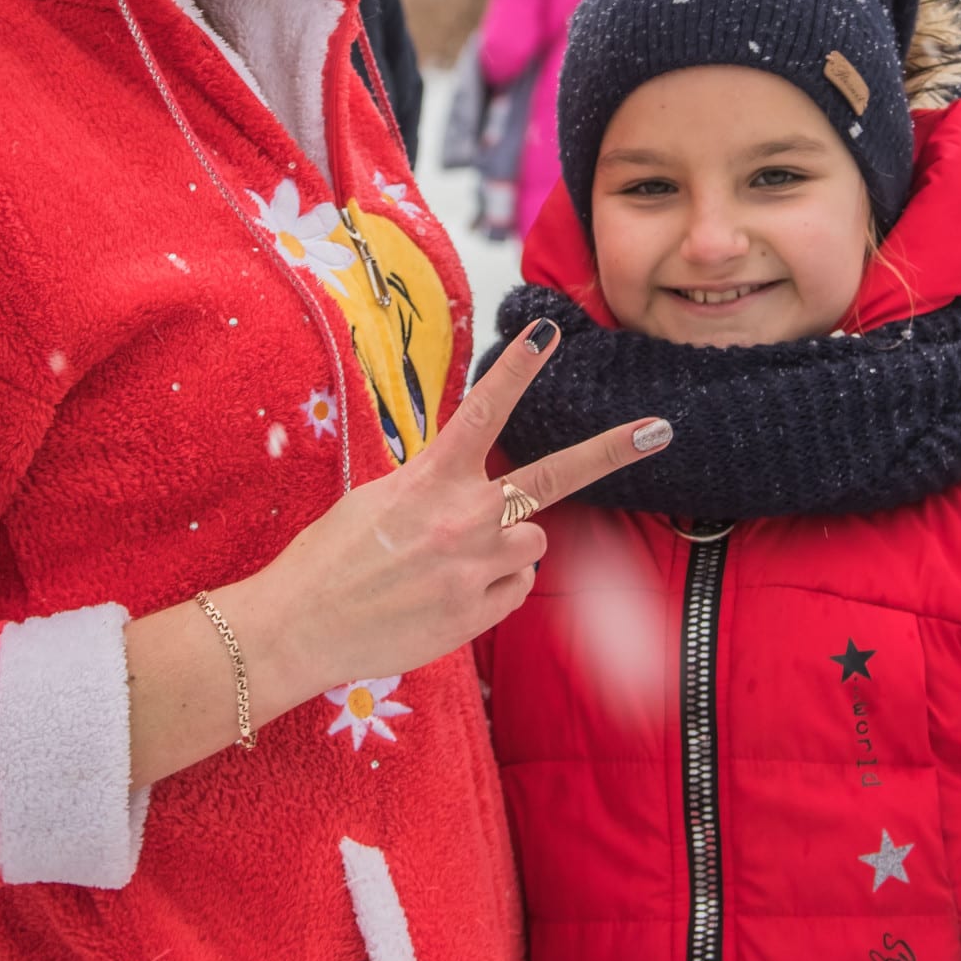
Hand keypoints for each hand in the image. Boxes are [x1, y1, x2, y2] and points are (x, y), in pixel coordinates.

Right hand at [124, 319, 670, 783]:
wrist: (299, 628)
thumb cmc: (331, 558)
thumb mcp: (377, 499)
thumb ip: (435, 485)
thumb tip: (483, 491)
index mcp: (431, 478)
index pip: (484, 411)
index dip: (519, 369)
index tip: (549, 332)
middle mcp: (463, 517)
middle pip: (554, 478)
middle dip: (612, 450)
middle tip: (661, 429)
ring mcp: (476, 567)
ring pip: (532, 541)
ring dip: (506, 547)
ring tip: (447, 565)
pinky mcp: (480, 611)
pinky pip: (517, 586)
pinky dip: (493, 588)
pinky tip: (445, 596)